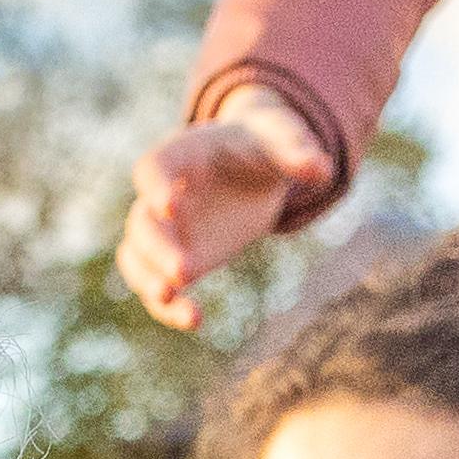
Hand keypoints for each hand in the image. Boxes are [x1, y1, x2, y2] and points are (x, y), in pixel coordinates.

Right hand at [114, 91, 339, 324]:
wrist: (258, 165)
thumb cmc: (266, 144)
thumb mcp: (284, 138)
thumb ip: (297, 151)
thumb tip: (321, 171)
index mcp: (183, 155)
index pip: (153, 166)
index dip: (156, 185)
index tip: (169, 206)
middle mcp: (164, 194)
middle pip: (142, 220)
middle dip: (157, 247)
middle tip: (184, 272)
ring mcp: (167, 230)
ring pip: (137, 256)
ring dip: (148, 280)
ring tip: (171, 299)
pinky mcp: (177, 258)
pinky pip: (157, 284)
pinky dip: (167, 306)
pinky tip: (194, 320)